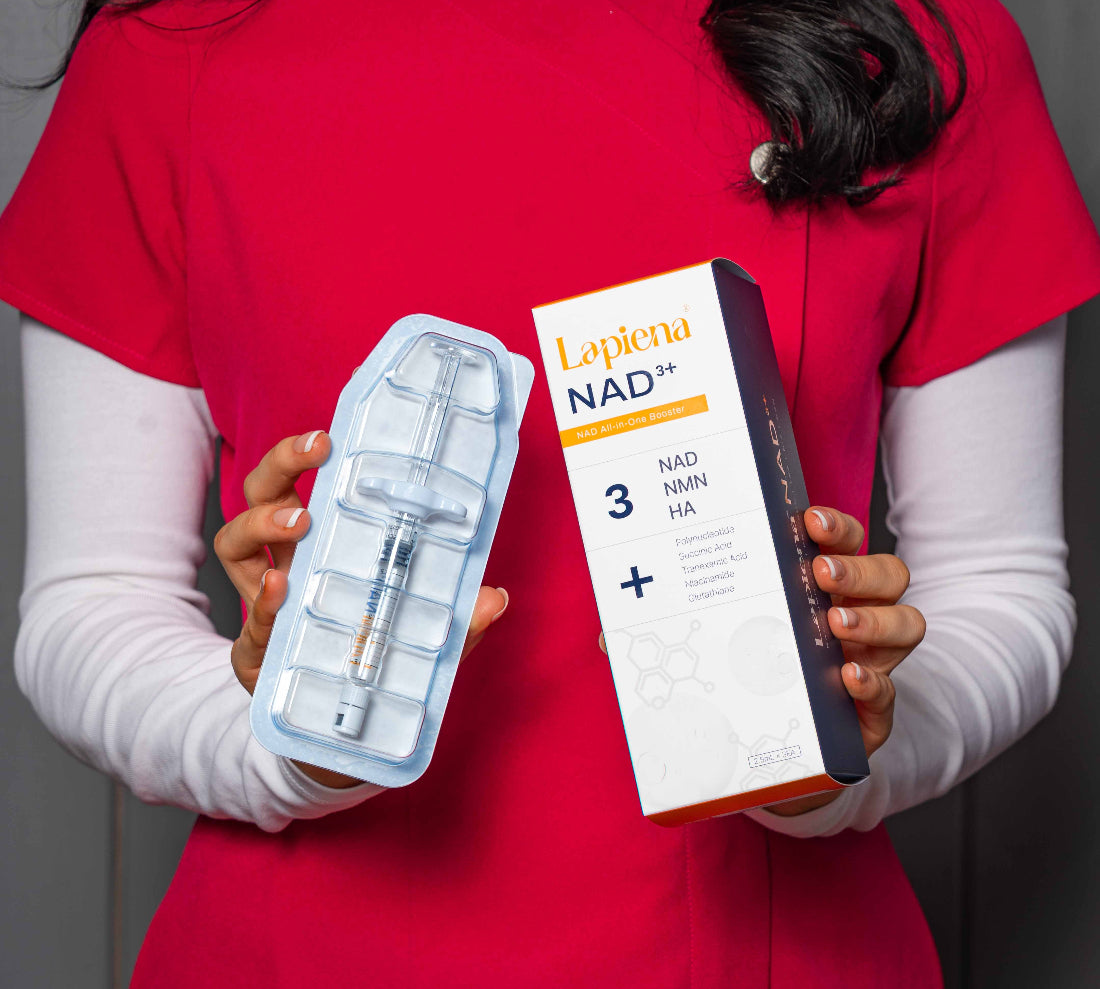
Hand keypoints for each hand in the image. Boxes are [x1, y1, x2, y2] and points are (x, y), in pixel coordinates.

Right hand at [215, 430, 509, 788]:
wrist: (335, 738)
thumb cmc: (374, 666)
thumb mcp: (423, 638)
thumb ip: (459, 622)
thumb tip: (496, 598)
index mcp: (322, 547)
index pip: (302, 483)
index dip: (304, 454)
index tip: (331, 434)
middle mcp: (285, 563)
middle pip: (260, 492)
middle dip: (281, 463)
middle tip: (318, 450)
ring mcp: (265, 603)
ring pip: (233, 541)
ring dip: (262, 522)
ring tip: (300, 522)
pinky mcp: (255, 652)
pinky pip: (249, 618)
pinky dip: (265, 603)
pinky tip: (282, 588)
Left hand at [595, 505, 924, 817]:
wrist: (766, 758)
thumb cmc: (738, 680)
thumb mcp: (701, 648)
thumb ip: (659, 636)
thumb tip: (606, 632)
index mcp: (811, 586)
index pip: (840, 539)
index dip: (833, 525)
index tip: (806, 520)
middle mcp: (851, 614)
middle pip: (886, 573)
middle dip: (856, 565)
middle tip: (818, 570)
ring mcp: (867, 661)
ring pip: (907, 623)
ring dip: (876, 619)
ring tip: (833, 623)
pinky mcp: (871, 714)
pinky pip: (890, 692)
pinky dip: (875, 683)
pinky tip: (848, 679)